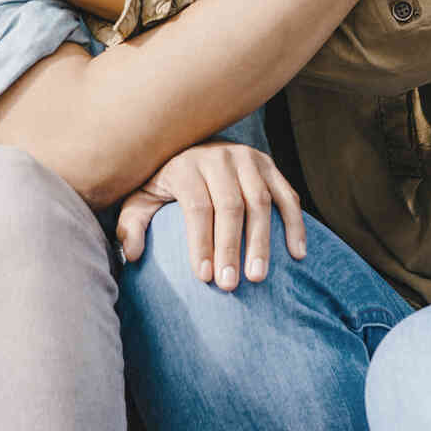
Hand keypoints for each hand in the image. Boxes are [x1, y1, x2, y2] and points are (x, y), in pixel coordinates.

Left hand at [113, 142, 306, 289]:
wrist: (194, 146)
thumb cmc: (166, 184)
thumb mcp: (141, 198)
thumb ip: (133, 224)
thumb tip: (132, 254)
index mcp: (188, 165)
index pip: (197, 206)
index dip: (201, 242)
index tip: (204, 277)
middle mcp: (220, 157)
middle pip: (230, 206)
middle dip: (231, 247)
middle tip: (230, 285)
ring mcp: (249, 159)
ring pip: (260, 202)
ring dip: (262, 241)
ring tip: (258, 277)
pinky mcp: (270, 166)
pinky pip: (288, 196)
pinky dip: (294, 224)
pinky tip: (297, 254)